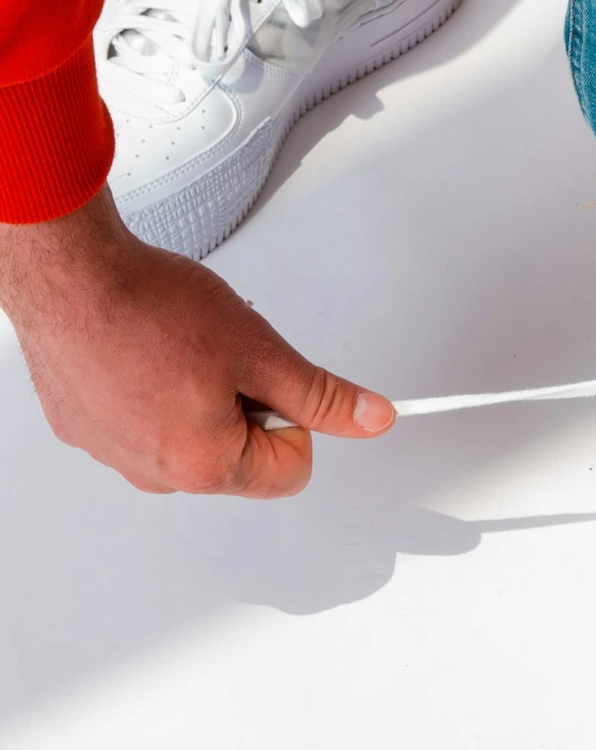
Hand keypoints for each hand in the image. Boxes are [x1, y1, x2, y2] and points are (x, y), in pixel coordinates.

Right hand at [0, 190, 394, 494]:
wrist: (70, 274)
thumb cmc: (150, 307)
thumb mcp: (259, 348)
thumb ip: (320, 394)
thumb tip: (370, 418)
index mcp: (205, 465)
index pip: (292, 472)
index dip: (295, 419)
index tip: (272, 379)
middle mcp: (155, 476)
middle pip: (238, 457)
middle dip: (244, 406)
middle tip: (219, 355)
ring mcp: (113, 455)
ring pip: (189, 437)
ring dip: (197, 397)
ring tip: (175, 347)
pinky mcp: (84, 429)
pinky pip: (141, 421)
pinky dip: (150, 390)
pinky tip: (141, 350)